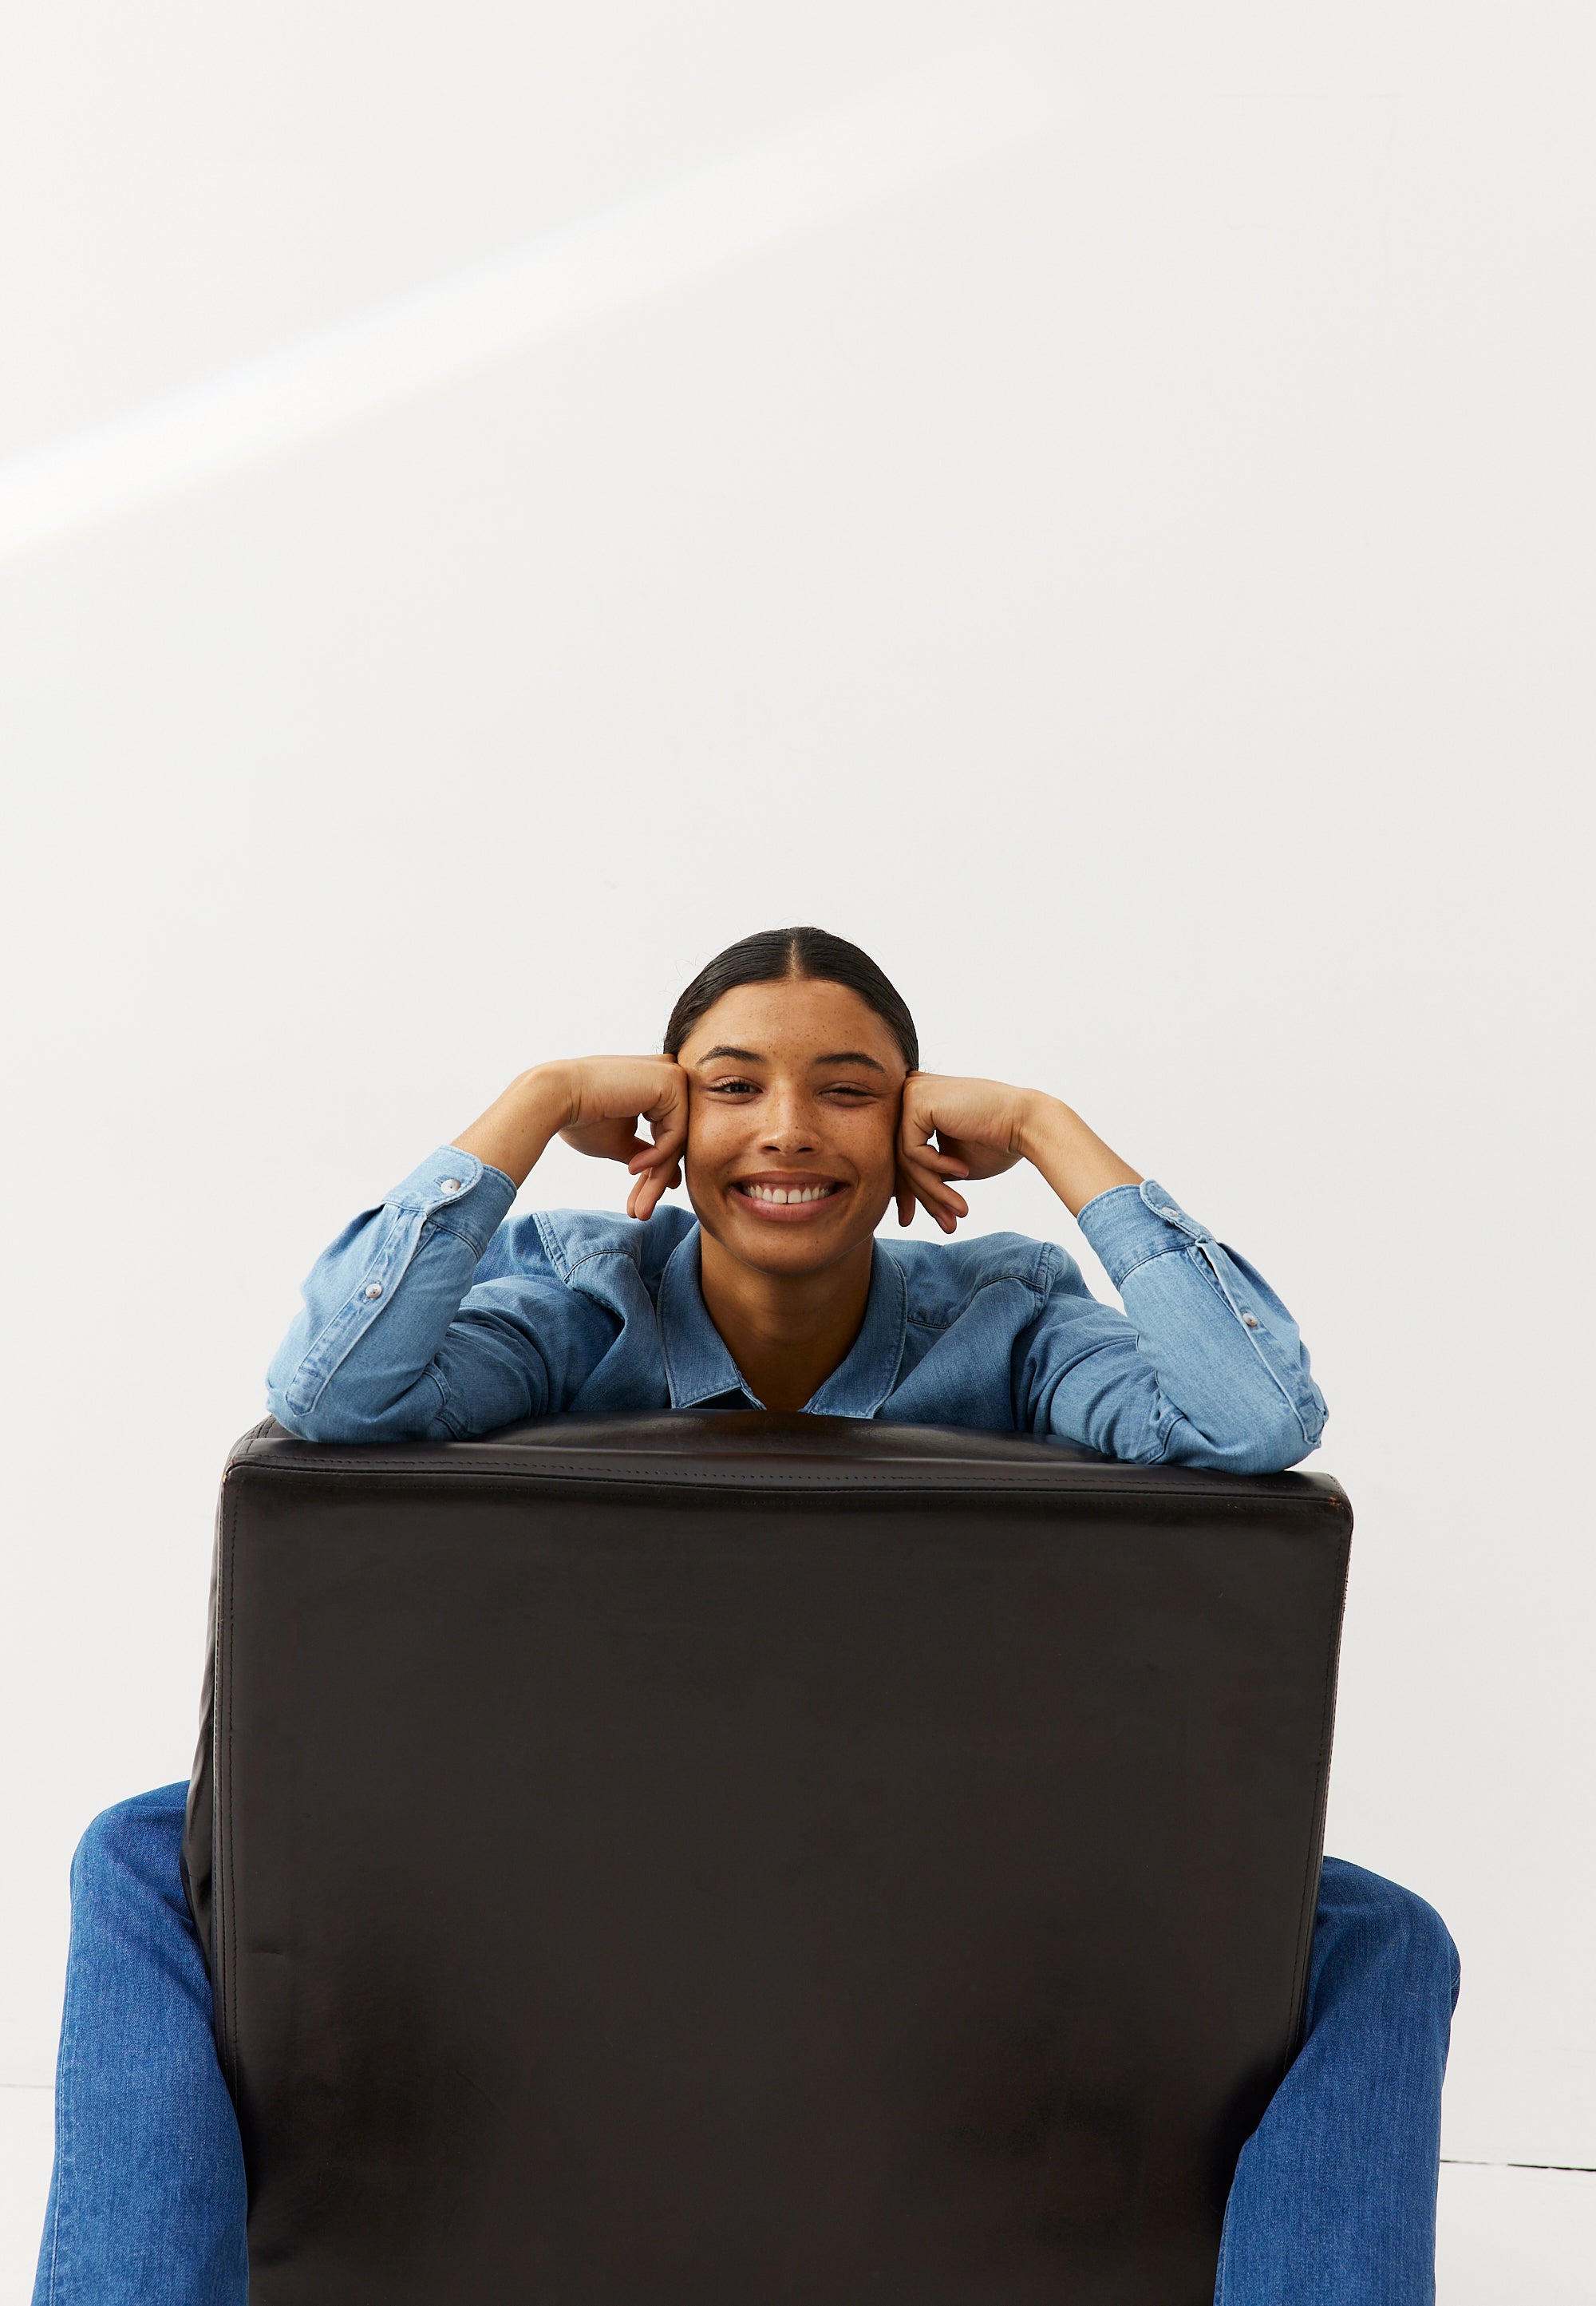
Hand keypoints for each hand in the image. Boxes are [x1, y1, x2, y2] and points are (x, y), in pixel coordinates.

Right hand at [556, 1056, 689, 1219]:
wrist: (556, 1096)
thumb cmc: (581, 1118)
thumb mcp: (620, 1141)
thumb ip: (647, 1154)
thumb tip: (673, 1178)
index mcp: (656, 1085)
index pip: (666, 1134)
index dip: (652, 1171)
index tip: (640, 1201)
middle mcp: (668, 1075)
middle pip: (674, 1139)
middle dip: (656, 1180)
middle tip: (641, 1212)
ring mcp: (673, 1075)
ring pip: (677, 1141)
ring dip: (656, 1178)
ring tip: (639, 1207)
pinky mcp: (672, 1082)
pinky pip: (676, 1133)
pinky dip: (656, 1157)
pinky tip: (632, 1169)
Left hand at [895, 1074, 1141, 1230]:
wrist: (1027, 1123)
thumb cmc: (997, 1144)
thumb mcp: (952, 1164)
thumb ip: (925, 1173)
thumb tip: (896, 1198)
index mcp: (920, 1105)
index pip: (902, 1154)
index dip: (909, 1191)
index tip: (911, 1220)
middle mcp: (911, 1093)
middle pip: (901, 1158)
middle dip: (922, 1197)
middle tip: (945, 1224)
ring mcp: (911, 1092)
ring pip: (906, 1159)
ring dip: (934, 1191)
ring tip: (959, 1210)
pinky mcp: (916, 1099)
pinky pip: (912, 1150)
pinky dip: (937, 1168)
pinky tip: (962, 1171)